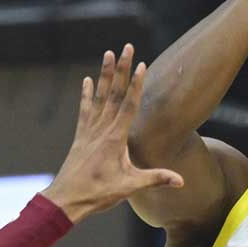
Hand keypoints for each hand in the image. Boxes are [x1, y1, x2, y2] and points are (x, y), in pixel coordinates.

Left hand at [41, 45, 184, 222]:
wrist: (66, 200)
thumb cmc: (98, 193)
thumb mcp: (130, 187)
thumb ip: (155, 179)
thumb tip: (181, 181)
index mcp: (115, 138)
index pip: (129, 105)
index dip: (136, 84)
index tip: (141, 64)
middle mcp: (101, 129)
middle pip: (113, 93)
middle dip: (121, 69)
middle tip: (126, 46)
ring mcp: (89, 131)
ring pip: (99, 97)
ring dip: (104, 74)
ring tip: (108, 53)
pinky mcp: (80, 136)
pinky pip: (84, 110)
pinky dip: (85, 95)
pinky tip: (85, 80)